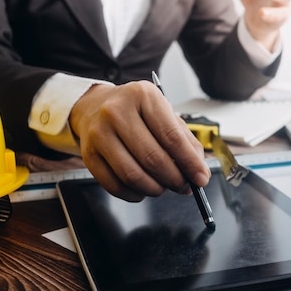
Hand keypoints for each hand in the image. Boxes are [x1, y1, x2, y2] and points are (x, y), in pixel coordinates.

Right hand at [68, 82, 209, 201]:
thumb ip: (185, 140)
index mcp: (143, 96)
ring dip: (155, 189)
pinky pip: (114, 185)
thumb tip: (198, 170)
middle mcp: (117, 111)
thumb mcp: (164, 112)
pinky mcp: (89, 155)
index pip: (171, 136)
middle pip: (152, 158)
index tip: (201, 178)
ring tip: (163, 186)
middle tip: (184, 186)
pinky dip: (134, 194)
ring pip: (133, 175)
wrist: (94, 107)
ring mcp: (99, 133)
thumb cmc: (136, 111)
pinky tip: (143, 189)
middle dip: (174, 179)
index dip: (189, 162)